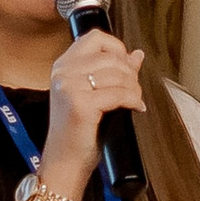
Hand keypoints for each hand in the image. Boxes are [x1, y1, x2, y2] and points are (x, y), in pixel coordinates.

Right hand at [40, 31, 147, 193]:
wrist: (64, 163)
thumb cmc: (78, 132)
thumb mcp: (92, 95)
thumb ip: (112, 72)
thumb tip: (136, 54)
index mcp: (63, 65)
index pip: (96, 37)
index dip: (117, 48)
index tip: (126, 68)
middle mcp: (63, 72)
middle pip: (110, 56)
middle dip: (130, 74)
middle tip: (134, 91)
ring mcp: (69, 87)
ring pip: (117, 74)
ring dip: (134, 88)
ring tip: (134, 101)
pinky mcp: (80, 104)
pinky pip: (119, 93)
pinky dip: (133, 100)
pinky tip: (135, 108)